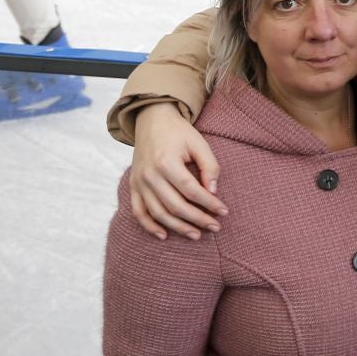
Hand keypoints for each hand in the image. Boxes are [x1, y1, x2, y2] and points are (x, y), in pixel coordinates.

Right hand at [130, 103, 225, 239]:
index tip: (224, 211)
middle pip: (175, 206)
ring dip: (178, 227)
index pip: (191, 191)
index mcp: (166, 163)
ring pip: (158, 213)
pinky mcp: (133, 186)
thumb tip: (213, 192)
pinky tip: (164, 235)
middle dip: (197, 219)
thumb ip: (210, 167)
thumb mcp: (199, 144)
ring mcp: (139, 182)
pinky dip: (149, 226)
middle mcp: (149, 175)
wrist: (151, 120)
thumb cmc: (179, 133)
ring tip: (196, 235)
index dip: (209, 204)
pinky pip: (138, 212)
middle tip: (215, 227)